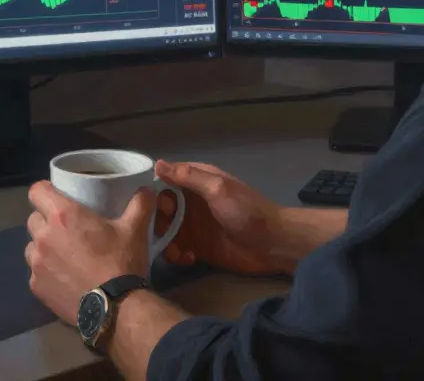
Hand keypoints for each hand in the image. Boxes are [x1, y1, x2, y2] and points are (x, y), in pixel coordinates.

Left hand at [25, 180, 153, 325]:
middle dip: (45, 220)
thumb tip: (147, 189)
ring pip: (31, 246)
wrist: (115, 309)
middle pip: (33, 218)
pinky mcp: (36, 286)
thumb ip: (140, 204)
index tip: (57, 197)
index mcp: (62, 215)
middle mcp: (43, 236)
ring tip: (63, 255)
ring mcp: (36, 263)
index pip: (36, 191)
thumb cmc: (121, 262)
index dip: (45, 191)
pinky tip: (63, 278)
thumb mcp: (135, 230)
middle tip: (66, 228)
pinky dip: (45, 272)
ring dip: (43, 246)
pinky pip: (35, 272)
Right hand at [153, 161, 292, 275]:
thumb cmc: (246, 210)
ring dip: (165, 241)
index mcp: (197, 183)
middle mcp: (192, 203)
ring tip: (174, 251)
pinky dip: (177, 254)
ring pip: (167, 231)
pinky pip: (178, 249)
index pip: (166, 182)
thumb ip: (188, 176)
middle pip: (162, 209)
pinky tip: (187, 259)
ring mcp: (195, 226)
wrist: (272, 243)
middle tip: (163, 232)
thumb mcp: (217, 188)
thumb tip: (157, 164)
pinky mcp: (199, 247)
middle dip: (158, 221)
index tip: (150, 206)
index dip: (155, 193)